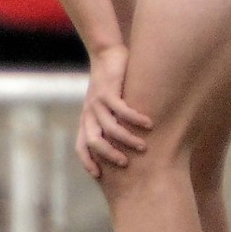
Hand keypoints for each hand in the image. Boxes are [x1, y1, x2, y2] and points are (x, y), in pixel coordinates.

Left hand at [75, 43, 152, 178]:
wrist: (106, 54)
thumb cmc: (110, 84)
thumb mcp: (105, 106)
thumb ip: (111, 122)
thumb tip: (125, 145)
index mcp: (86, 119)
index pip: (81, 146)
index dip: (87, 161)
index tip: (99, 176)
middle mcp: (89, 113)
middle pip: (94, 141)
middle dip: (108, 155)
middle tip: (125, 164)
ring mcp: (97, 102)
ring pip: (110, 127)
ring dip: (127, 139)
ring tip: (143, 146)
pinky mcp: (108, 90)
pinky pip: (121, 109)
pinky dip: (135, 118)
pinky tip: (149, 123)